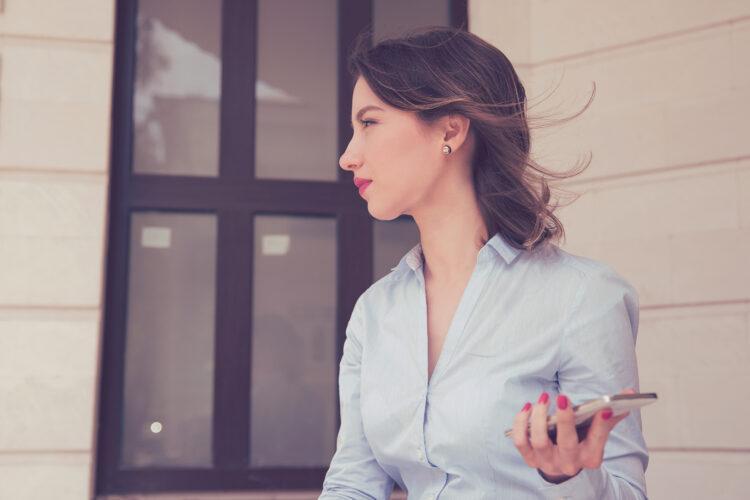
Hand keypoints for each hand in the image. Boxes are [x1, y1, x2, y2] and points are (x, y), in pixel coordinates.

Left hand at [511, 388, 633, 482]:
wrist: (564, 468)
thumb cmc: (582, 444)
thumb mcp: (597, 435)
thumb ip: (610, 416)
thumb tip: (629, 394)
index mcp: (591, 457)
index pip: (598, 439)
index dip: (602, 423)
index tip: (605, 407)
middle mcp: (570, 462)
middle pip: (567, 442)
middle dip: (565, 419)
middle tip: (562, 397)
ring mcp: (548, 462)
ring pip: (540, 441)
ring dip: (539, 417)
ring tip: (543, 398)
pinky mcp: (531, 459)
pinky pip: (521, 442)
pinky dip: (521, 424)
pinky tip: (527, 407)